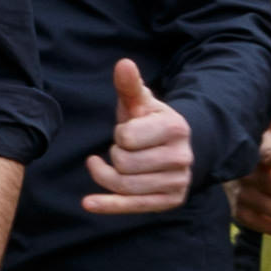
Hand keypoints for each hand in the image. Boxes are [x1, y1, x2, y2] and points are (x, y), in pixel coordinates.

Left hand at [80, 60, 199, 215]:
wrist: (177, 146)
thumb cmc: (150, 121)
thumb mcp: (140, 103)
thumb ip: (129, 86)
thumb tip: (123, 64)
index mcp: (176, 128)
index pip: (126, 138)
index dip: (120, 134)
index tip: (128, 131)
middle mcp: (182, 157)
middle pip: (124, 164)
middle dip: (115, 155)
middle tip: (124, 149)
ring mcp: (178, 182)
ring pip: (124, 186)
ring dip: (108, 175)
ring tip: (112, 164)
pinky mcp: (170, 201)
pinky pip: (132, 207)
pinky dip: (107, 205)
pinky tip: (88, 203)